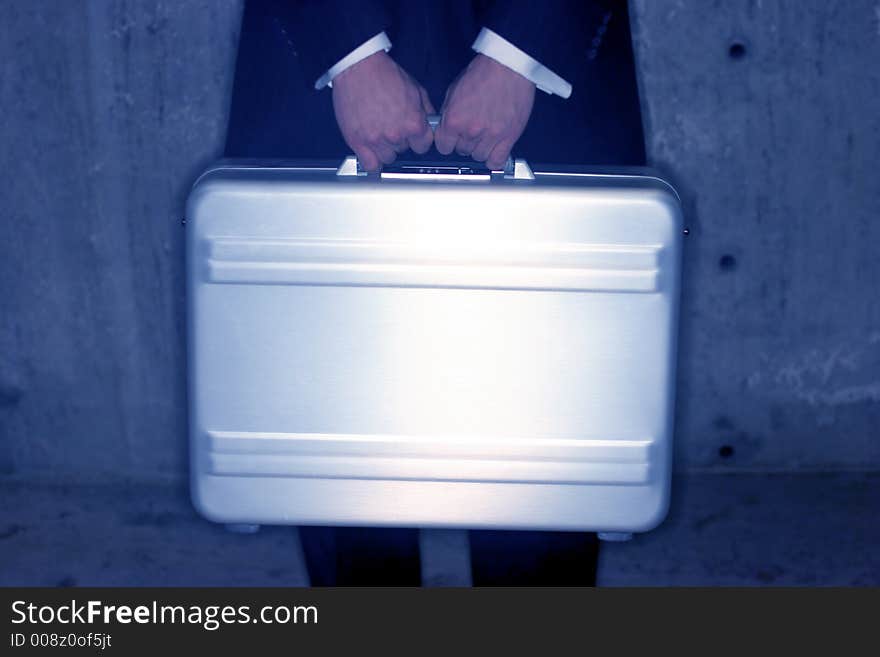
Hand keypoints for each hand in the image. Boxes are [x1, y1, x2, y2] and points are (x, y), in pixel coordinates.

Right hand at [331, 51, 434, 171]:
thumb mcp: (416, 89)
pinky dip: (372, 162)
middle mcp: (396, 134)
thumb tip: (431, 124)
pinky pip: (370, 165)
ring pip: (387, 158)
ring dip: (384, 149)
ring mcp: (377, 140)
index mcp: (414, 123)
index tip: (412, 137)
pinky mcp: (358, 142)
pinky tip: (371, 153)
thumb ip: (426, 111)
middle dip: (399, 140)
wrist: (359, 67)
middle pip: (403, 151)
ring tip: (378, 132)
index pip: (423, 146)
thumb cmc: (385, 74)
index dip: (417, 140)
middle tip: (390, 125)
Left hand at [434, 54, 535, 169]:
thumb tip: (445, 128)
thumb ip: (448, 114)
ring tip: (484, 136)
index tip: (451, 141)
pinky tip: (494, 150)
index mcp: (455, 119)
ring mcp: (491, 135)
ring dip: (479, 149)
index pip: (443, 147)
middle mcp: (471, 130)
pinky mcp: (508, 137)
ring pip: (479, 157)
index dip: (447, 143)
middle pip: (461, 152)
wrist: (507, 66)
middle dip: (464, 143)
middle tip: (471, 131)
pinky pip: (497, 161)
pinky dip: (494, 159)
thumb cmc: (483, 73)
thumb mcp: (454, 91)